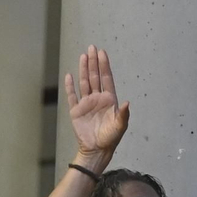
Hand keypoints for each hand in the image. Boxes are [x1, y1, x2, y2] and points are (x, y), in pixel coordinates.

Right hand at [65, 45, 129, 161]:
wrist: (96, 149)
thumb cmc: (110, 138)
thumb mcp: (120, 126)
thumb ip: (123, 114)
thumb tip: (127, 103)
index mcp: (109, 100)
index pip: (106, 78)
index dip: (104, 65)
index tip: (102, 53)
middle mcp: (97, 99)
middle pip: (94, 76)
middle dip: (93, 62)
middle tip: (92, 47)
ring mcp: (86, 103)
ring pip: (84, 82)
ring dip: (83, 69)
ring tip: (83, 56)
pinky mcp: (76, 111)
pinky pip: (72, 96)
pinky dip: (70, 86)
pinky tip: (69, 75)